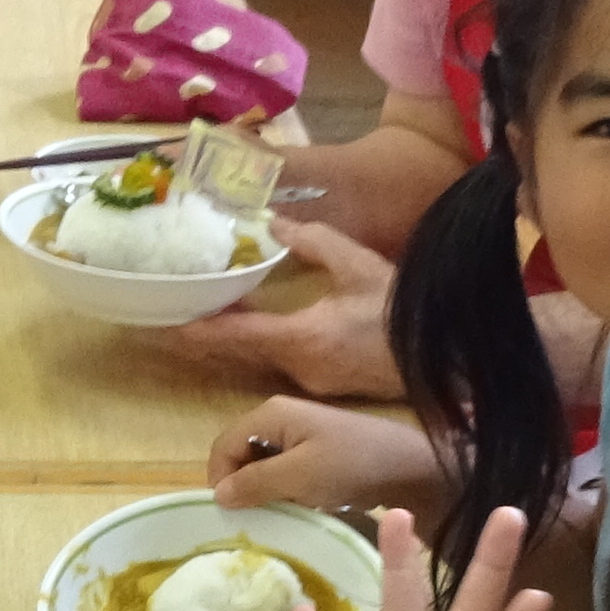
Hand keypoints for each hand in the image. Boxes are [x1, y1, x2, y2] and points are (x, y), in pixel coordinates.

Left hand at [153, 220, 404, 398]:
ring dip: (231, 342)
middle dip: (204, 336)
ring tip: (201, 317)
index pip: (235, 336)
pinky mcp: (326, 386)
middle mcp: (299, 367)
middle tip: (168, 317)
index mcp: (302, 338)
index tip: (162, 324)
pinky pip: (280, 364)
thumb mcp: (359, 264)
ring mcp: (313, 382)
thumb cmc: (403, 309)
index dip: (197, 330)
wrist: (447, 355)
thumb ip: (314, 242)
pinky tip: (250, 328)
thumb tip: (276, 224)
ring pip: (258, 360)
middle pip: (238, 353)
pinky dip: (258, 346)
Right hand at [206, 396, 442, 515]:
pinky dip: (286, 492)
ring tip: (279, 516)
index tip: (233, 515)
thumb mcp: (299, 476)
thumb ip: (255, 483)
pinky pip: (285, 473)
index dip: (220, 480)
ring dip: (265, 492)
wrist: (411, 468)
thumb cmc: (353, 466)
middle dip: (242, 487)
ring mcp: (300, 435)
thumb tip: (217, 495)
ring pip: (263, 467)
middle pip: (240, 455)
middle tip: (255, 519)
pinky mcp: (317, 453)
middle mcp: (280, 418)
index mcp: (270, 414)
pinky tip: (300, 508)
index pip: (223, 446)